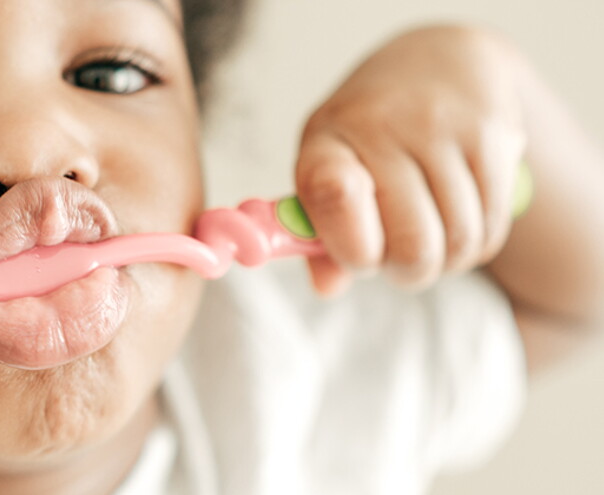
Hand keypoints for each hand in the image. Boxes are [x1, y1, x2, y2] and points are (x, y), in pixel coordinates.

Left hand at [295, 25, 526, 294]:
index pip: (333, 197)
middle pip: (413, 249)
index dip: (351, 246)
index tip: (362, 254)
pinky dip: (476, 244)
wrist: (435, 61)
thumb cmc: (369, 134)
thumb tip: (326, 288)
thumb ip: (321, 235)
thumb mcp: (329, 168)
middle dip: (407, 271)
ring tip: (430, 229)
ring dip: (445, 259)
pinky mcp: (494, 136)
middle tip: (400, 250)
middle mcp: (383, 126)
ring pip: (459, 245)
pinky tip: (459, 217)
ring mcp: (443, 127)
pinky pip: (492, 228)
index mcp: (327, 140)